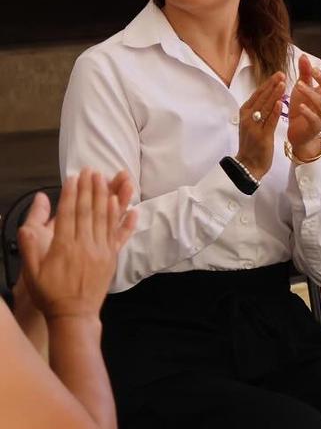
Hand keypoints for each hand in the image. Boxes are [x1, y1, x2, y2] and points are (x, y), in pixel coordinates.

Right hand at [18, 170, 136, 319]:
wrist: (74, 315)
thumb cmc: (49, 293)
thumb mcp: (31, 270)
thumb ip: (29, 244)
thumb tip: (27, 225)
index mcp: (64, 247)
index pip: (69, 214)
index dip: (72, 194)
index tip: (74, 177)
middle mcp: (85, 245)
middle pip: (89, 211)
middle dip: (90, 188)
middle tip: (92, 170)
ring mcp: (102, 251)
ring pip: (106, 218)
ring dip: (106, 196)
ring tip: (107, 178)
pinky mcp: (112, 257)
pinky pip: (119, 234)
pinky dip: (123, 218)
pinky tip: (126, 205)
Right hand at [236, 71, 285, 178]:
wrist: (248, 165)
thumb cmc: (252, 143)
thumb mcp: (252, 124)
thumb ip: (258, 110)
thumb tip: (268, 95)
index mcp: (245, 113)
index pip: (257, 95)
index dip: (267, 84)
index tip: (277, 74)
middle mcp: (248, 118)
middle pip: (261, 98)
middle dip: (272, 85)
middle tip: (282, 74)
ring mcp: (254, 127)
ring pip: (265, 107)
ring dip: (274, 94)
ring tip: (283, 83)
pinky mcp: (262, 136)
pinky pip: (269, 121)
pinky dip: (275, 111)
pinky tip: (281, 102)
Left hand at [286, 55, 320, 158]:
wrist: (298, 133)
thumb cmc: (301, 109)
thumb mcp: (301, 89)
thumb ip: (304, 73)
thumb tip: (303, 56)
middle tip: (312, 70)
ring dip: (310, 93)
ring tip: (298, 85)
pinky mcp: (316, 126)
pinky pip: (314, 118)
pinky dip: (308, 112)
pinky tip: (300, 106)